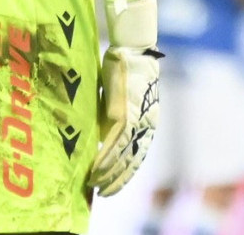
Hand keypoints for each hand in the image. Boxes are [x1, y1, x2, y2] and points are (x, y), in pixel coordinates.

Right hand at [89, 46, 159, 195]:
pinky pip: (113, 146)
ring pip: (122, 158)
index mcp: (148, 122)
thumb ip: (115, 116)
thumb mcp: (122, 98)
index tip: (116, 183)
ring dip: (108, 175)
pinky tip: (95, 172)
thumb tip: (103, 132)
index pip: (138, 155)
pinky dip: (104, 161)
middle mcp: (146, 127)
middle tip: (105, 192)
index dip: (127, 171)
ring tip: (96, 186)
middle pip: (132, 162)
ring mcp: (136, 123)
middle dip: (118, 180)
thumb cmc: (128, 68)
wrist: (134, 51)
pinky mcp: (124, 117)